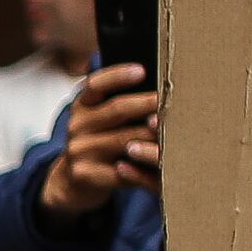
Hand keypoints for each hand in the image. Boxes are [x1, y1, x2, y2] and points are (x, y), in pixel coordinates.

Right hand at [39, 64, 162, 218]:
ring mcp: (80, 151)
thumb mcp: (99, 118)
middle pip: (116, 110)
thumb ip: (119, 105)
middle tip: (171, 101)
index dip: (118, 76)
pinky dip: (143, 168)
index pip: (96, 84)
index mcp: (82, 105)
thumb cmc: (99, 142)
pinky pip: (121, 171)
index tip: (142, 70)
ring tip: (177, 132)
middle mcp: (77, 125)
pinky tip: (162, 164)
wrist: (74, 180)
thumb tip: (160, 87)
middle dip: (147, 104)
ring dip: (152, 137)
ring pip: (125, 141)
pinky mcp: (85, 175)